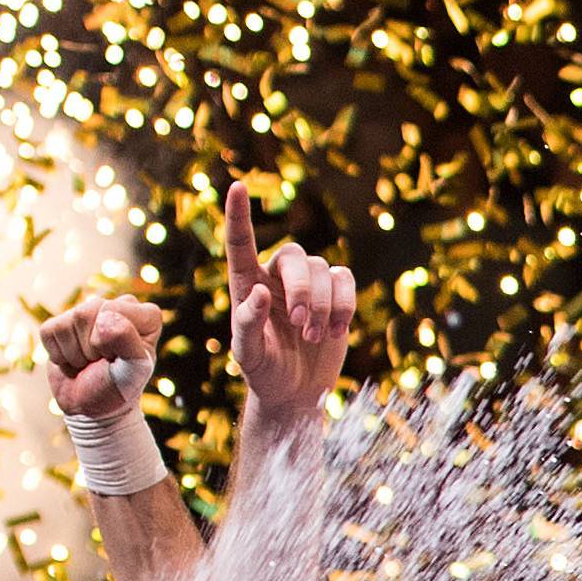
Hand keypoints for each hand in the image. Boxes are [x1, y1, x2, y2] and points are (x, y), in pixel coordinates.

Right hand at [39, 293, 162, 420]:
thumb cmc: (117, 390)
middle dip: (91, 348)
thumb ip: (127, 342)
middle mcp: (117, 307)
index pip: (114, 312)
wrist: (93, 410)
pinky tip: (74, 361)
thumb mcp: (132, 373)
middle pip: (86, 313)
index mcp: (146, 316)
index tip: (118, 360)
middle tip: (101, 363)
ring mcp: (88, 312)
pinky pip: (49, 331)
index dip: (110, 342)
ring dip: (75, 353)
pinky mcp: (60, 324)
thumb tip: (103, 318)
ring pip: (69, 321)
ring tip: (88, 363)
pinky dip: (59, 355)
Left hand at [224, 180, 355, 425]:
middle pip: (295, 257)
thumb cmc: (265, 373)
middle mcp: (276, 276)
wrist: (294, 394)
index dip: (238, 214)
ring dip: (323, 306)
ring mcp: (307, 284)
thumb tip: (261, 293)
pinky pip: (345, 281)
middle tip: (302, 326)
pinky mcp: (334, 295)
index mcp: (247, 284)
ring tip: (314, 338)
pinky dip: (344, 305)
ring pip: (322, 270)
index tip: (237, 186)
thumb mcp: (248, 355)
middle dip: (303, 290)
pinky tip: (336, 331)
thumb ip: (248, 324)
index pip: (240, 242)